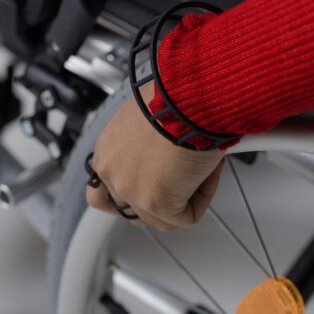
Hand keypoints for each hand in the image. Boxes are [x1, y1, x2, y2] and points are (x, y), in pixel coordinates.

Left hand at [85, 80, 225, 230]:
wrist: (190, 97)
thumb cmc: (176, 96)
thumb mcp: (151, 115)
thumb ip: (148, 143)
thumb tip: (166, 156)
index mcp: (108, 148)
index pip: (105, 189)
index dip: (136, 189)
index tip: (157, 182)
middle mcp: (111, 170)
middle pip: (131, 209)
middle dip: (159, 201)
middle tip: (182, 183)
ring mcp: (130, 189)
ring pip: (160, 217)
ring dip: (185, 196)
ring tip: (199, 167)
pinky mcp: (156, 203)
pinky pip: (187, 216)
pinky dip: (203, 196)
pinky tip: (208, 169)